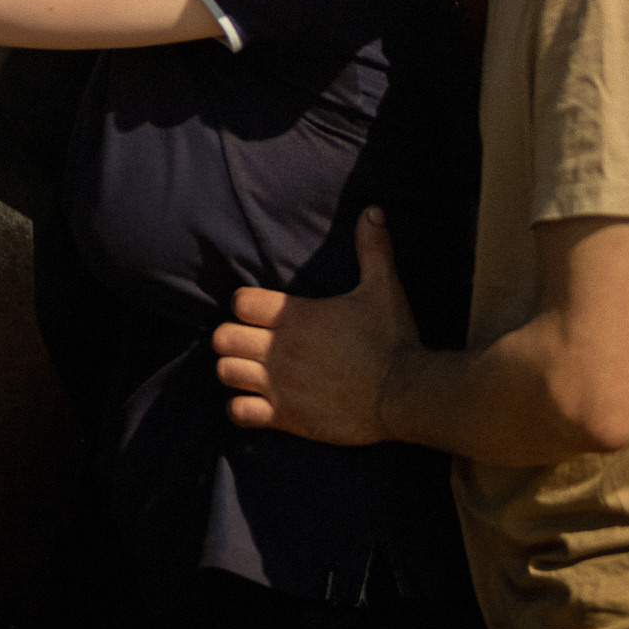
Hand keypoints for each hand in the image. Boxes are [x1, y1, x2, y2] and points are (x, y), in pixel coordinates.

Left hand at [210, 207, 420, 445]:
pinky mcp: (286, 417)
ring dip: (234, 370)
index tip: (260, 313)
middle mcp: (278, 349)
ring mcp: (279, 385)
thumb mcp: (383, 288)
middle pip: (222, 337)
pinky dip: (243, 408)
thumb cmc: (393, 340)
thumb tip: (373, 211)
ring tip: (251, 371)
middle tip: (251, 342)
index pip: (239, 302)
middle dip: (232, 338)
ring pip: (225, 372)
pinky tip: (258, 404)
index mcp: (294, 315)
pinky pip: (240, 413)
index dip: (245, 306)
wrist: (407, 395)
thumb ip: (372, 248)